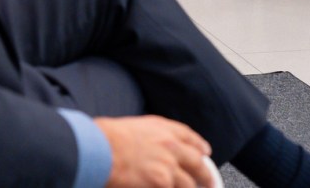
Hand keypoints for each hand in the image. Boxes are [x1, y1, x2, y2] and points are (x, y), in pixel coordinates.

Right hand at [96, 115, 212, 187]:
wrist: (99, 149)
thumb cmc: (105, 137)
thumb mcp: (131, 127)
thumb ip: (147, 138)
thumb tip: (149, 149)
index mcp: (162, 128)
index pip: (189, 137)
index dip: (199, 146)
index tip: (205, 153)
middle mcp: (170, 146)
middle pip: (197, 162)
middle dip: (206, 174)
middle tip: (210, 182)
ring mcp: (168, 167)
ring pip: (190, 184)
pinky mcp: (162, 183)